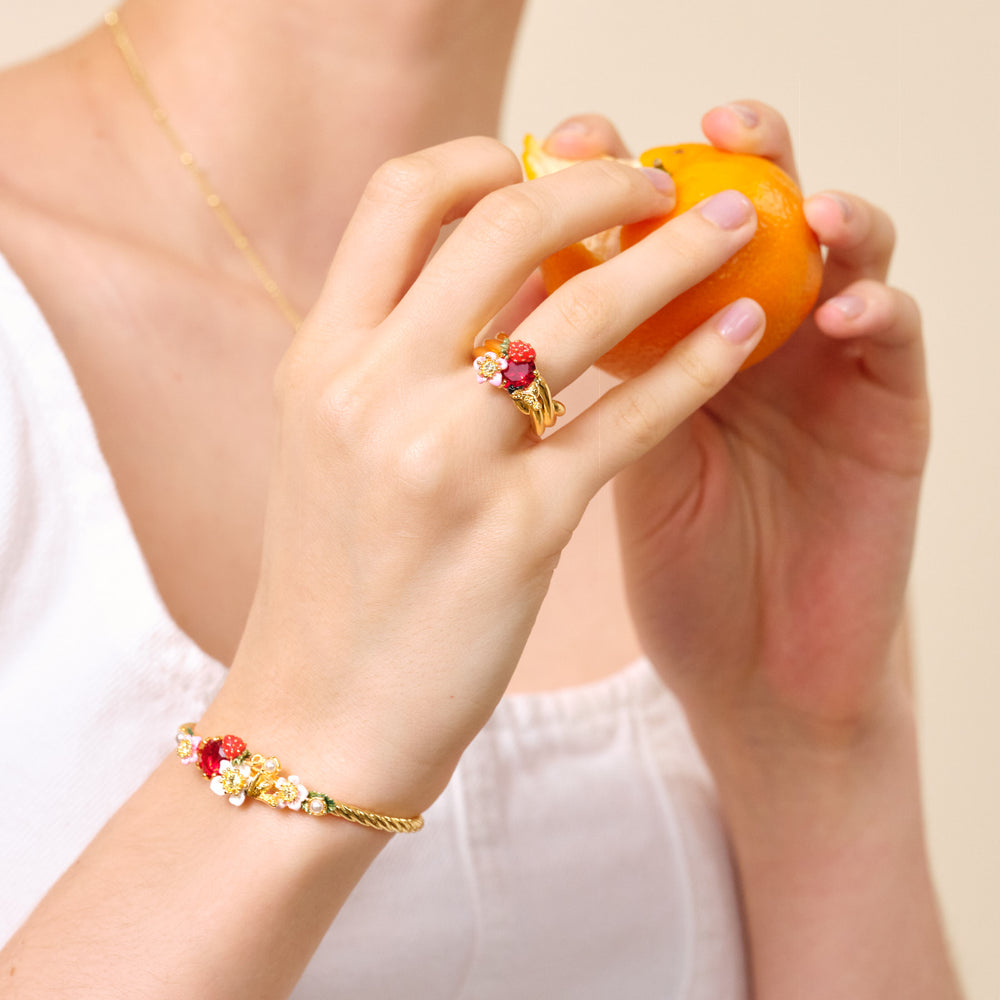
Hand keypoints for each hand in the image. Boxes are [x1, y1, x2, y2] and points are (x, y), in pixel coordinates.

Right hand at [207, 135, 765, 815]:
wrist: (321, 715)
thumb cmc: (333, 582)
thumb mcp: (329, 443)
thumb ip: (392, 354)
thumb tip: (483, 274)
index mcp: (320, 361)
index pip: (399, 199)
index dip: (480, 158)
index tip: (541, 158)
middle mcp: (373, 392)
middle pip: (503, 228)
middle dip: (598, 184)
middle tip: (658, 184)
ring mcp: (446, 459)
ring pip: (580, 312)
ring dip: (670, 256)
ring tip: (729, 229)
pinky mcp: (519, 531)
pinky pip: (624, 421)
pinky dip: (692, 366)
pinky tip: (739, 332)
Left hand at [546, 104, 927, 765]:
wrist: (753, 669)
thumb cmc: (671, 569)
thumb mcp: (611, 462)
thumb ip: (577, 375)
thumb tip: (483, 290)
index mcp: (678, 339)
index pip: (651, 228)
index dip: (611, 179)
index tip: (557, 147)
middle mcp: (756, 333)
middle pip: (748, 209)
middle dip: (718, 158)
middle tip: (685, 134)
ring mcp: (828, 366)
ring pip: (842, 247)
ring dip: (817, 205)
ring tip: (784, 195)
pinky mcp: (889, 415)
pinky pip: (896, 336)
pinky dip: (874, 305)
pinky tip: (834, 304)